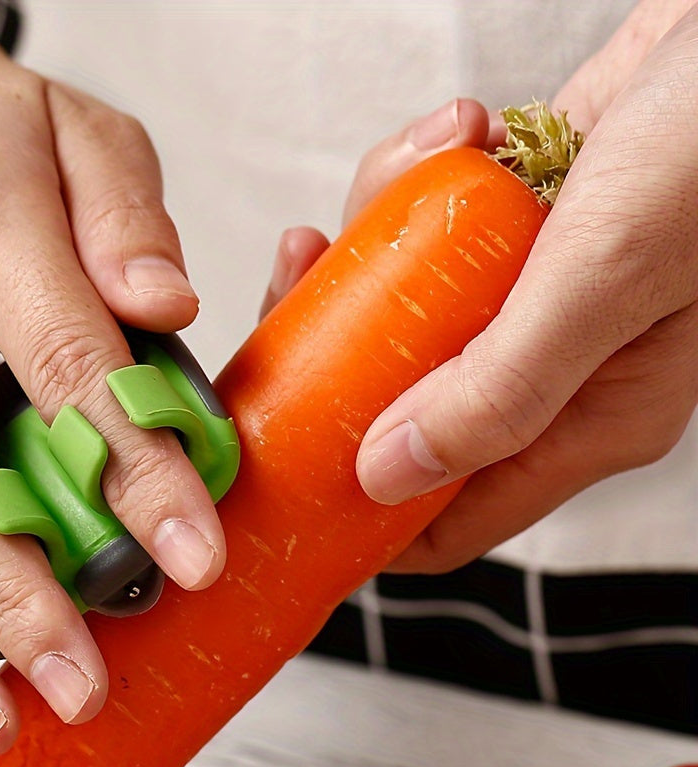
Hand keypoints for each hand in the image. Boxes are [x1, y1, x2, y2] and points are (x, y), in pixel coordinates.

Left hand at [263, 1, 697, 571]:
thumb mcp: (601, 278)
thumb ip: (497, 392)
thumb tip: (383, 479)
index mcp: (590, 421)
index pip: (450, 520)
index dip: (357, 516)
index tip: (279, 478)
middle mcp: (556, 372)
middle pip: (400, 407)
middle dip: (337, 350)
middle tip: (301, 284)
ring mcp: (535, 300)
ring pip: (405, 307)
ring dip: (383, 233)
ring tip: (418, 168)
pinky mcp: (521, 227)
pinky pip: (431, 227)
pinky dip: (424, 176)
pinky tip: (470, 130)